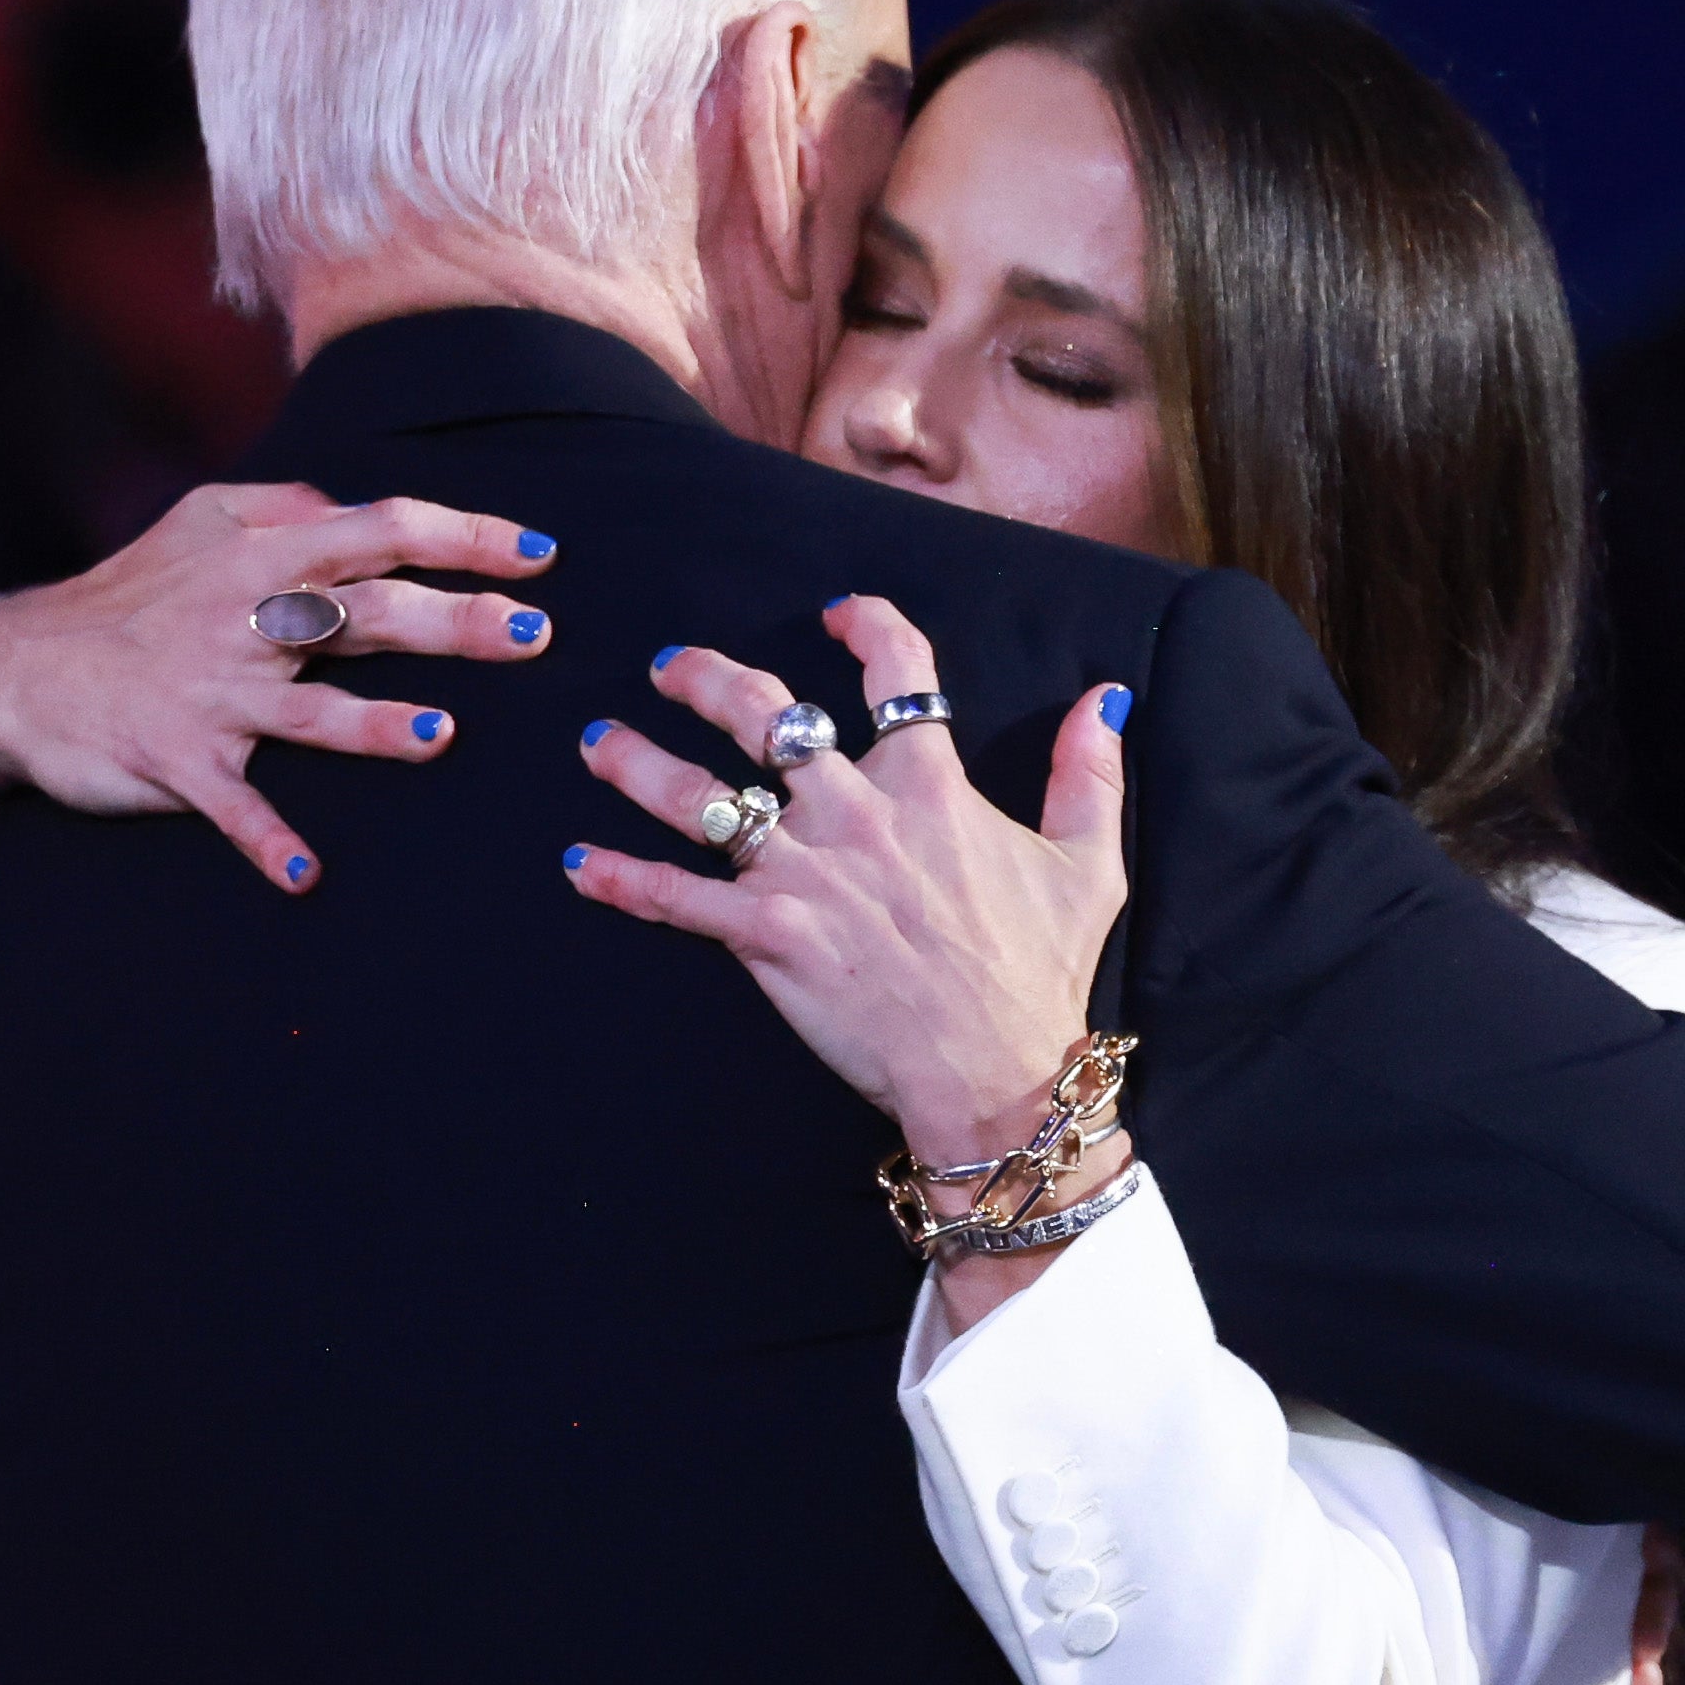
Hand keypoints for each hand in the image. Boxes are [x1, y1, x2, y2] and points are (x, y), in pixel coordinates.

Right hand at [0, 481, 560, 889]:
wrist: (10, 669)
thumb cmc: (126, 596)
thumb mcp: (200, 522)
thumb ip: (286, 508)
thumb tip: (362, 505)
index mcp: (260, 556)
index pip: (380, 530)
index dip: (464, 537)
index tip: (538, 555)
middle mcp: (244, 620)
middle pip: (366, 615)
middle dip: (454, 622)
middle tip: (536, 636)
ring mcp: (211, 693)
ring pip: (309, 710)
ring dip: (375, 726)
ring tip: (439, 737)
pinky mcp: (176, 761)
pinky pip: (230, 806)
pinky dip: (265, 841)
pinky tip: (305, 875)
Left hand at [564, 595, 1128, 1171]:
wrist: (997, 1073)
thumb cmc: (1041, 972)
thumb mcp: (1088, 864)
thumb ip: (1089, 774)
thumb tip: (1104, 700)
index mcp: (929, 784)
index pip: (896, 671)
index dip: (866, 626)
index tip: (838, 612)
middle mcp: (855, 811)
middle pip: (765, 713)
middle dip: (708, 677)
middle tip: (673, 665)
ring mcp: (804, 871)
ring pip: (701, 795)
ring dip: (638, 762)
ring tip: (598, 740)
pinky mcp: (767, 936)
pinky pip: (677, 899)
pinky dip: (622, 881)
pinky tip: (580, 865)